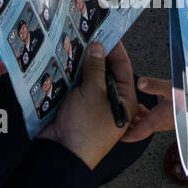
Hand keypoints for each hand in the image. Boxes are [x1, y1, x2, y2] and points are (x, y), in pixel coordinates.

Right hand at [39, 42, 137, 168]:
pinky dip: (70, 77)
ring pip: (88, 79)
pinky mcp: (76, 109)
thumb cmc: (85, 127)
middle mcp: (111, 103)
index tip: (106, 33)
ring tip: (72, 47)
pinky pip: (75, 88)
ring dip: (81, 66)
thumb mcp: (93, 92)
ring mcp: (93, 106)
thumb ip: (96, 68)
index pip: (123, 68)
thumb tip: (97, 48)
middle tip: (85, 37)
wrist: (63, 153)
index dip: (115, 50)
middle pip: (105, 73)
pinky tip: (63, 63)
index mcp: (125, 100)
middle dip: (95, 56)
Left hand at [122, 76, 173, 141]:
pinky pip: (153, 119)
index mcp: (158, 119)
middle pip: (140, 129)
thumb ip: (154, 85)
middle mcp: (161, 123)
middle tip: (116, 120)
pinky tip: (142, 107)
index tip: (116, 137)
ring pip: (146, 124)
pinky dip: (144, 115)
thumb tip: (140, 82)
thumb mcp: (171, 89)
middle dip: (128, 126)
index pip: (139, 133)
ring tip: (126, 112)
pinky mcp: (170, 117)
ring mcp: (166, 121)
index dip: (126, 136)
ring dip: (136, 120)